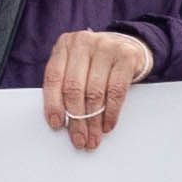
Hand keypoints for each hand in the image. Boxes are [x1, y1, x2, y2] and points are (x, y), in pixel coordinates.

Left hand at [40, 27, 154, 150]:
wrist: (128, 46)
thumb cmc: (96, 61)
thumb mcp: (77, 65)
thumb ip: (66, 84)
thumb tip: (62, 121)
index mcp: (65, 44)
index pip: (53, 77)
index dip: (53, 104)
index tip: (57, 125)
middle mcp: (83, 42)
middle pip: (74, 88)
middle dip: (76, 119)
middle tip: (79, 139)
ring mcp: (106, 47)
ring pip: (95, 93)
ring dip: (93, 121)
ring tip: (93, 138)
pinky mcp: (126, 56)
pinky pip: (116, 91)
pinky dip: (111, 113)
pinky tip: (107, 125)